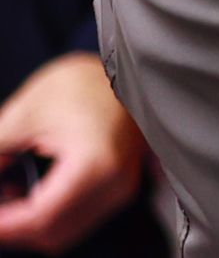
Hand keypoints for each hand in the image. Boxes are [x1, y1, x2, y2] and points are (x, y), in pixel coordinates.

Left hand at [0, 54, 147, 252]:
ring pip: (65, 233)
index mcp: (95, 164)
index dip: (4, 225)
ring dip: (30, 224)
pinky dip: (49, 217)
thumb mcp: (20, 118)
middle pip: (53, 234)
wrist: (120, 69)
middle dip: (14, 227)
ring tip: (8, 194)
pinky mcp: (120, 188)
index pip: (40, 218)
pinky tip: (29, 193)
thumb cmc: (78, 84)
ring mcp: (122, 188)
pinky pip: (78, 220)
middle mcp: (115, 183)